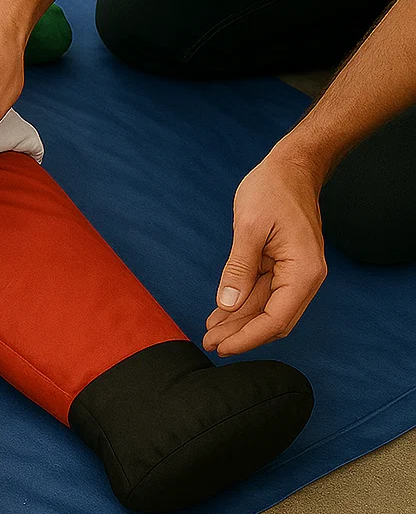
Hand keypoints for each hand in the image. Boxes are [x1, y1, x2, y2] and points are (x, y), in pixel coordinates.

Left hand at [203, 147, 327, 355]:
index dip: (248, 337)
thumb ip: (238, 268)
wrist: (290, 167)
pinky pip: (261, 293)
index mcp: (303, 271)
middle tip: (209, 344)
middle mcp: (303, 277)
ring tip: (210, 333)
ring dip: (238, 322)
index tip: (222, 347)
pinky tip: (220, 314)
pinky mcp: (281, 266)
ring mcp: (293, 273)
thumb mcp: (248, 227)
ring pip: (265, 309)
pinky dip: (241, 304)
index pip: (276, 319)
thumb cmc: (272, 190)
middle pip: (272, 319)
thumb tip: (227, 304)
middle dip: (240, 334)